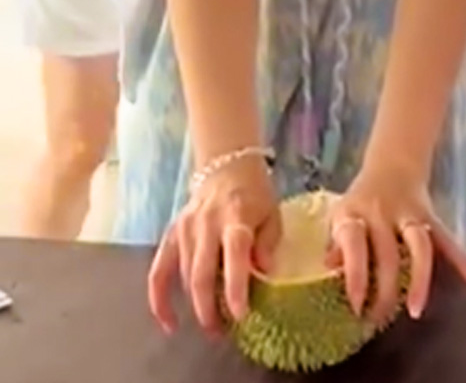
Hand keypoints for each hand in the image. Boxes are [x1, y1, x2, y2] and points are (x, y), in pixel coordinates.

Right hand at [148, 155, 279, 335]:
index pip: (234, 255)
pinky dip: (159, 299)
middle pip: (202, 273)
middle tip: (222, 332)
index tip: (240, 314)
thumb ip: (269, 243)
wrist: (227, 165)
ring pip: (182, 276)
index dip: (236, 287)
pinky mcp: (171, 233)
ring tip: (212, 327)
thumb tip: (264, 272)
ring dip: (195, 306)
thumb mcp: (273, 213)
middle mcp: (207, 224)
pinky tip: (169, 321)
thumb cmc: (255, 193)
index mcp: (236, 217)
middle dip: (209, 308)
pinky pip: (159, 270)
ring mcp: (185, 229)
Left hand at [328, 161, 465, 325]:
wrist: (392, 162)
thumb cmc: (361, 200)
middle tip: (379, 320)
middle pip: (388, 255)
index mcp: (356, 214)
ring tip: (417, 310)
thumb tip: (330, 268)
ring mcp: (409, 214)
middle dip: (385, 291)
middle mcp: (383, 213)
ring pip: (420, 247)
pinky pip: (446, 238)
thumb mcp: (340, 214)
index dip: (355, 275)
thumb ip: (338, 242)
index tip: (356, 305)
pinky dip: (460, 258)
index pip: (355, 244)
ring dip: (420, 280)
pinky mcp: (430, 216)